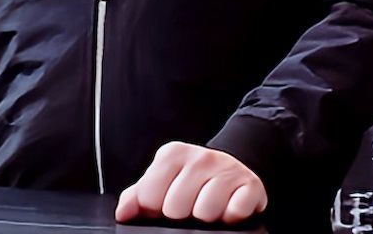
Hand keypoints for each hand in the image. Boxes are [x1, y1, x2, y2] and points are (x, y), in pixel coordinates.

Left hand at [114, 141, 267, 224]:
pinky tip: (228, 207)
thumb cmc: (191, 178)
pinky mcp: (250, 185)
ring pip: (205, 213)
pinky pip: (234, 212)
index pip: (149, 197)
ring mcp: (226, 169)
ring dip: (207, 218)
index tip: (164, 204)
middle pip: (175, 208)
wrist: (232, 166)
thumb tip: (123, 214)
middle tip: (190, 206)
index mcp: (171, 154)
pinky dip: (231, 217)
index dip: (155, 209)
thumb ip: (137, 195)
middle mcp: (199, 157)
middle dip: (181, 214)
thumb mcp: (163, 180)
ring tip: (209, 206)